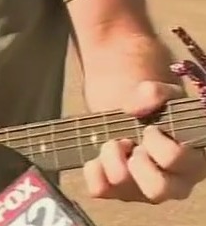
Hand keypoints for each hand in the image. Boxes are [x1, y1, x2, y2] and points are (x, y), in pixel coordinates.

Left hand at [83, 81, 205, 202]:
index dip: (158, 143)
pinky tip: (99, 156)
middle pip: (157, 190)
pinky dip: (93, 170)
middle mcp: (173, 186)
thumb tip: (142, 99)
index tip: (151, 129)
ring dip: (111, 158)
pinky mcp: (118, 193)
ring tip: (114, 143)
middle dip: (137, 161)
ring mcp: (144, 193)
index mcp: (193, 163)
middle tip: (131, 142)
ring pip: (123, 186)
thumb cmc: (157, 112)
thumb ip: (156, 93)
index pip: (175, 160)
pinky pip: (98, 189)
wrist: (133, 119)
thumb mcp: (162, 95)